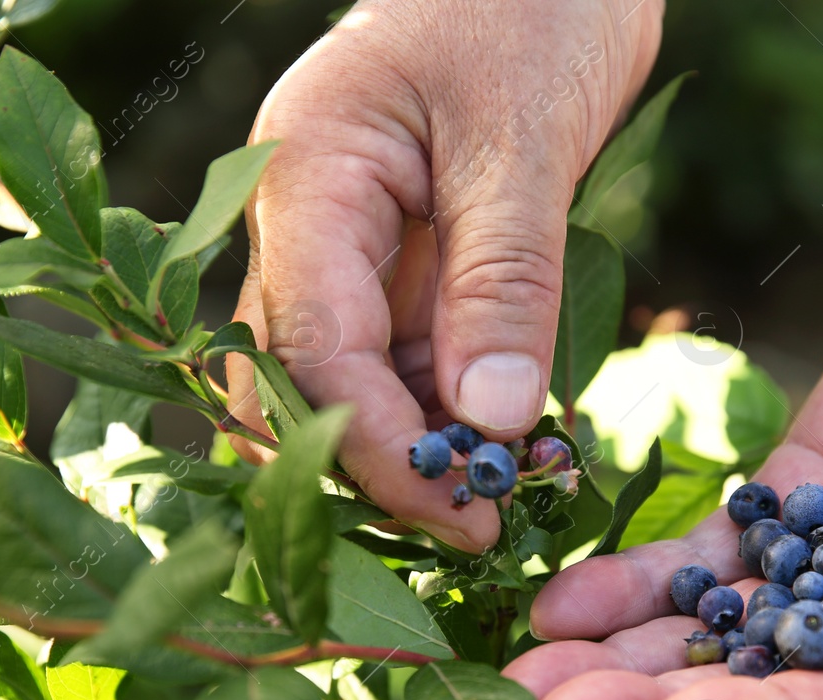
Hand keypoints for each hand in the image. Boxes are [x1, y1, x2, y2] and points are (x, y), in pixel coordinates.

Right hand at [225, 0, 660, 551]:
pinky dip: (452, 412)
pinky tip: (517, 442)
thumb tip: (492, 421)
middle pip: (293, 386)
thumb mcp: (523, 137)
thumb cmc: (530, 5)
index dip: (374, 446)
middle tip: (473, 524)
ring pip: (349, 388)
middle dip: (370, 468)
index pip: (309, 349)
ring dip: (417, 450)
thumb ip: (504, 278)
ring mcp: (348, 250)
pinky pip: (405, 363)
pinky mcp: (401, 268)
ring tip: (510, 493)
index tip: (461, 509)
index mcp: (302, 179)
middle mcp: (304, 227)